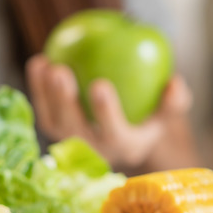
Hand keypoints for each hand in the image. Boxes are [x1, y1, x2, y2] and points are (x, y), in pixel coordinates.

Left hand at [26, 54, 192, 170]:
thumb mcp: (167, 111)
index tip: (99, 82)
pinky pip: (43, 109)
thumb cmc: (149, 113)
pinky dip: (37, 87)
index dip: (105, 112)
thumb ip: (175, 100)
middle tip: (61, 71)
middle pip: (74, 129)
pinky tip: (39, 61)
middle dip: (64, 101)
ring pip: (53, 121)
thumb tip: (174, 82)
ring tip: (46, 63)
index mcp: (125, 148)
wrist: (123, 128)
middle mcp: (94, 151)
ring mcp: (71, 143)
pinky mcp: (54, 131)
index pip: (114, 133)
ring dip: (45, 94)